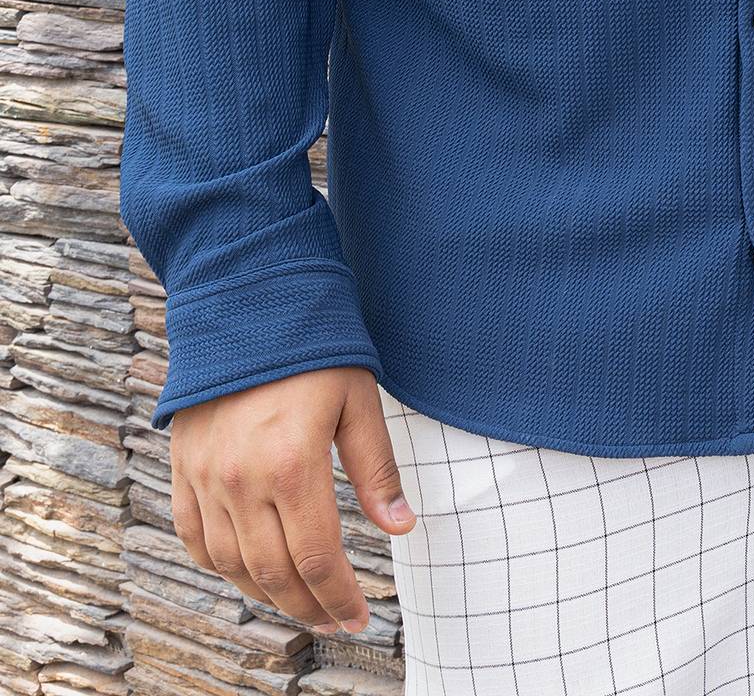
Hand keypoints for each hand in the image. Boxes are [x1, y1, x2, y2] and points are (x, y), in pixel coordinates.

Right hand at [169, 366, 416, 635]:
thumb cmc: (313, 348)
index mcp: (292, 465)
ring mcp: (206, 478)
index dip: (339, 597)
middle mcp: (242, 481)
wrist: (247, 301)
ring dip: (268, 595)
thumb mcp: (359, 400)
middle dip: (310, 607)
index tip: (360, 618)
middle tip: (336, 620)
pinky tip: (248, 574)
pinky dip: (221, 567)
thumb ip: (377, 469)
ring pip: (233, 565)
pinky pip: (195, 539)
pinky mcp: (183, 469)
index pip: (317, 558)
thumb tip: (401, 527)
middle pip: (274, 573)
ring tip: (301, 603)